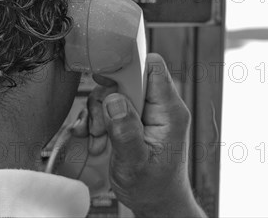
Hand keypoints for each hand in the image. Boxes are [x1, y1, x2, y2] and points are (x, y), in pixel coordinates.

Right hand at [72, 53, 205, 217]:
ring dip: (100, 113)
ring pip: (116, 91)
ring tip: (99, 138)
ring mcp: (148, 111)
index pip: (153, 67)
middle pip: (128, 78)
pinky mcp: (136, 117)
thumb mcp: (135, 163)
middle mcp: (160, 106)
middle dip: (106, 99)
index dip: (128, 65)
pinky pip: (112, 105)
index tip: (104, 78)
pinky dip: (100, 120)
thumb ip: (126, 131)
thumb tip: (114, 99)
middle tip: (99, 126)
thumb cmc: (152, 187)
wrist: (156, 203)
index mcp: (169, 111)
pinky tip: (99, 139)